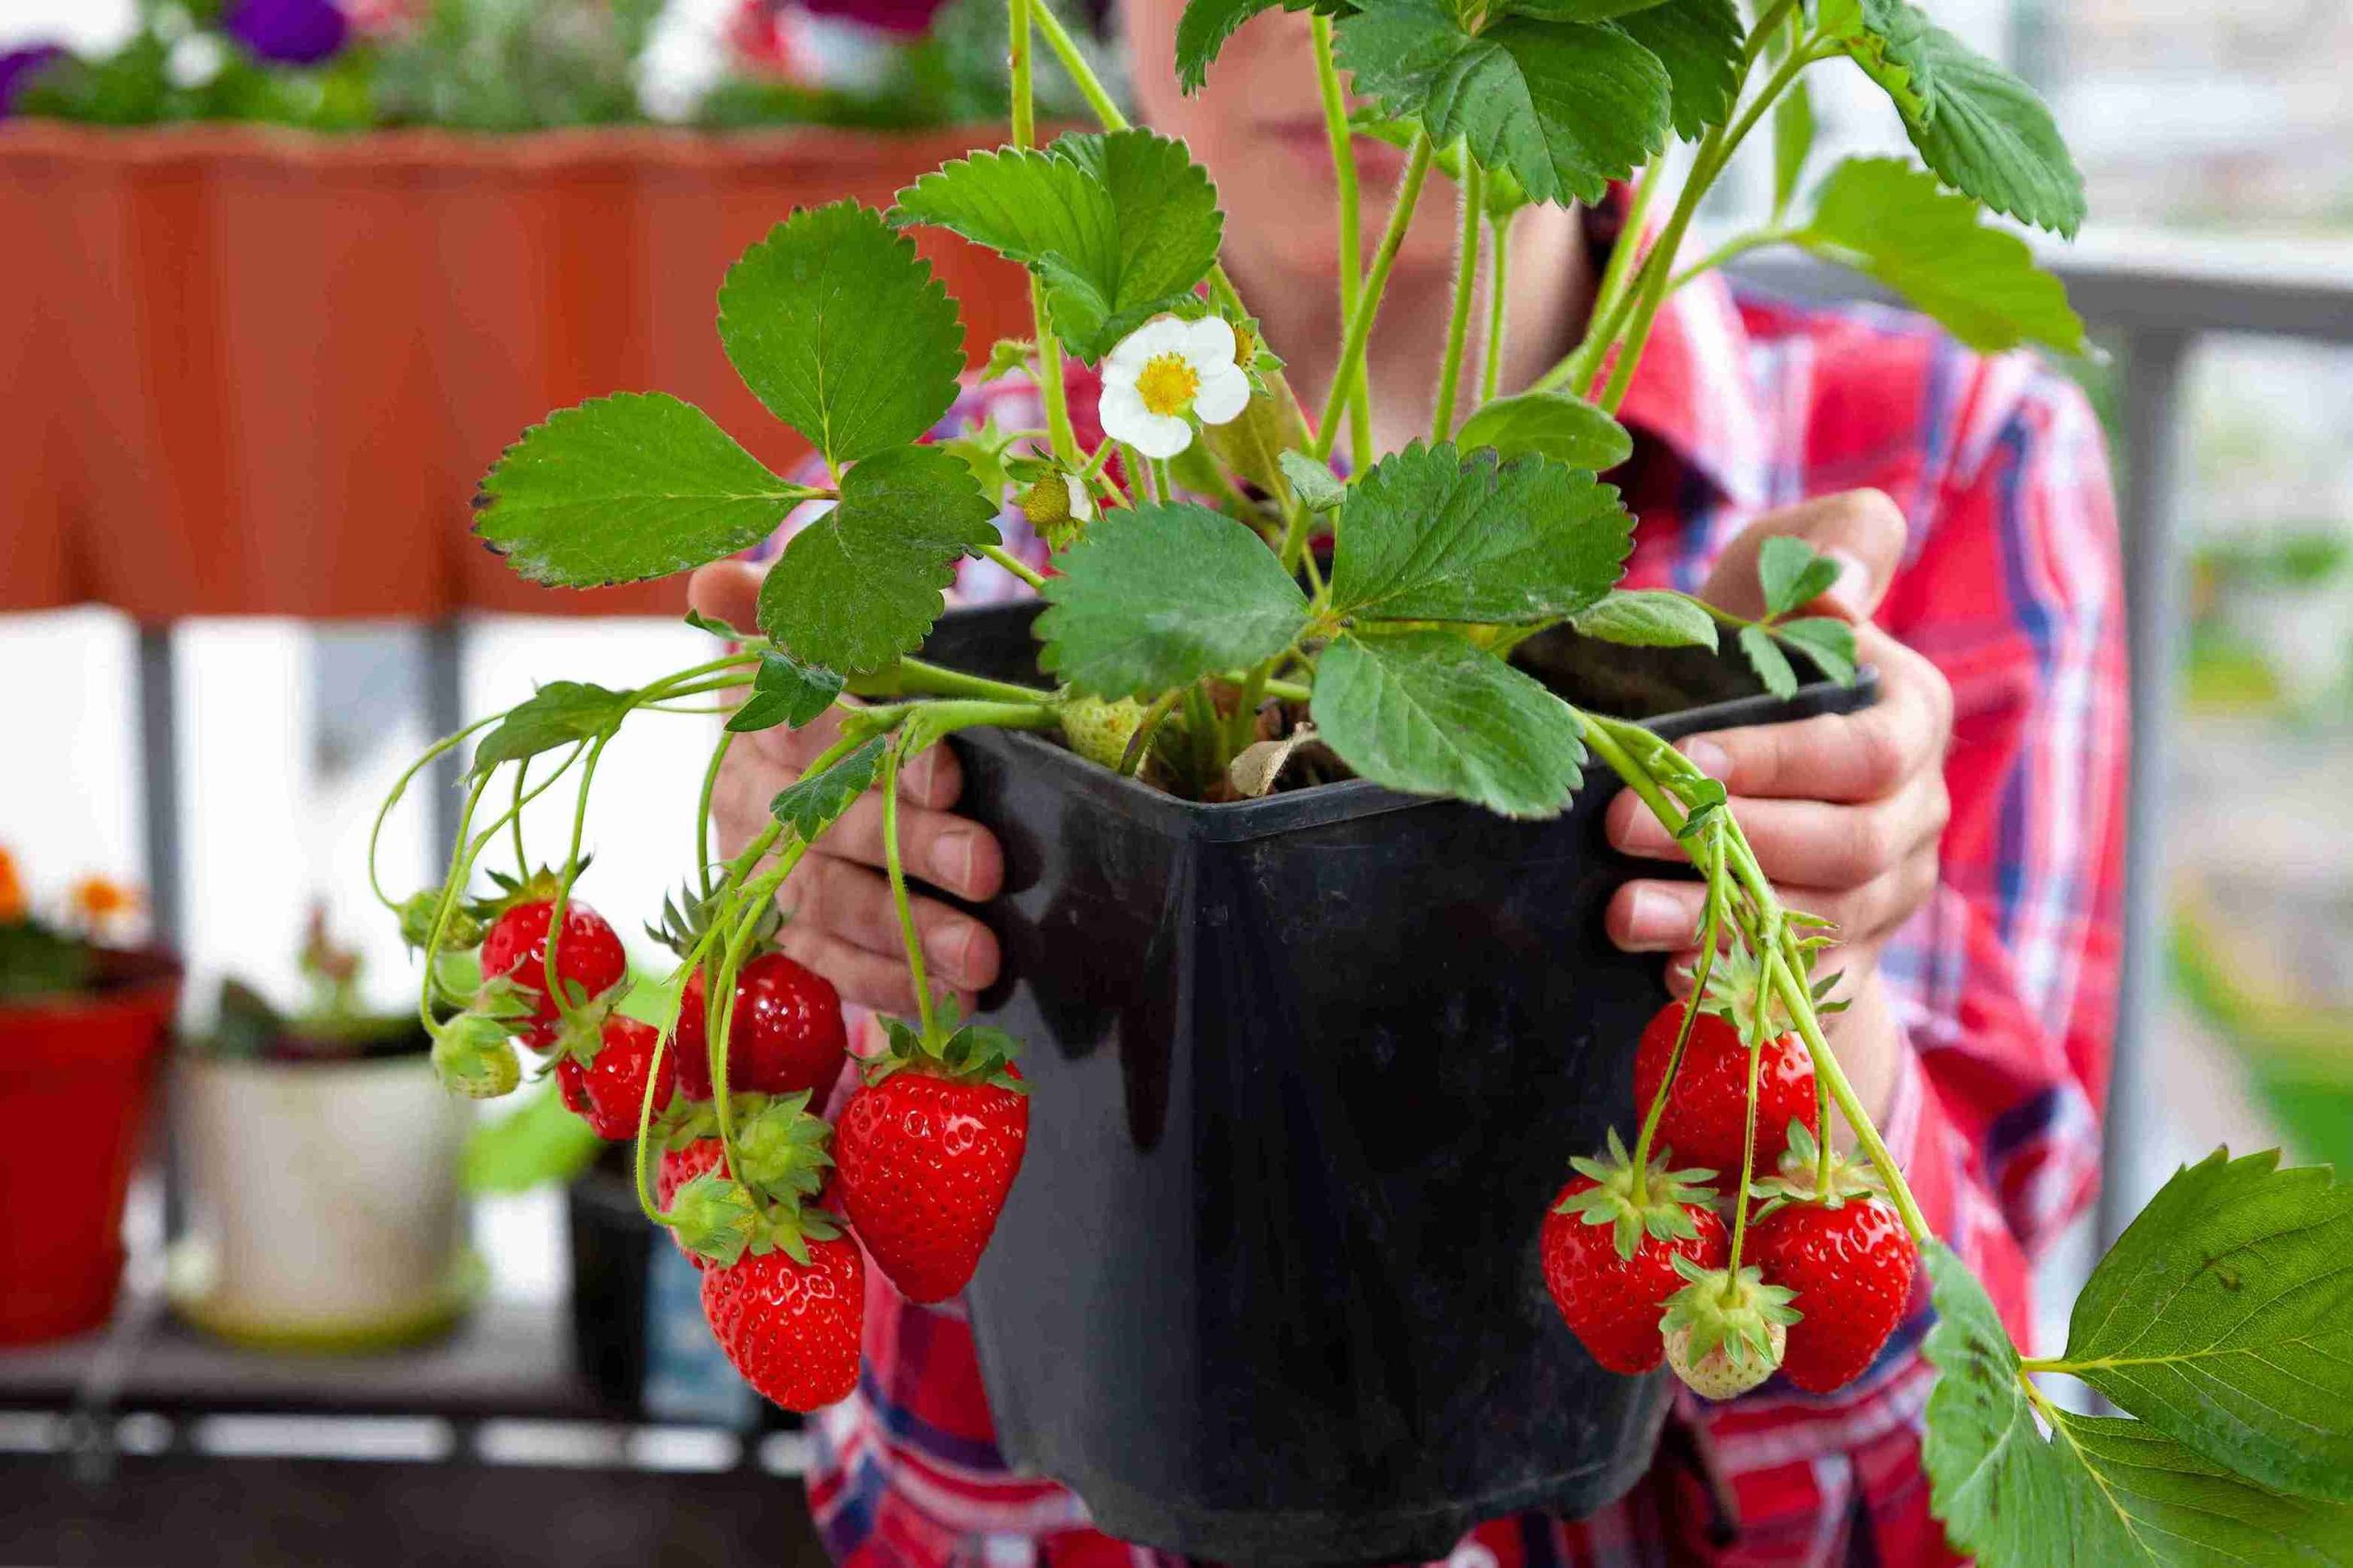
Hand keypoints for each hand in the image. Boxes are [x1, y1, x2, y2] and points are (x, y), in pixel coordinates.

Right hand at [686, 562, 1004, 1016]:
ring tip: (981, 957)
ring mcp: (762, 864)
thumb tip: (712, 580)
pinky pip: (825, 962)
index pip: (808, 722)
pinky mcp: (784, 926)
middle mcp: (752, 789)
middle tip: (987, 866)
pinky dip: (885, 984)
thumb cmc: (865, 672)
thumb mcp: (860, 624)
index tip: (950, 769)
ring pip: (824, 901)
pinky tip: (947, 998)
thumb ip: (808, 604)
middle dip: (910, 848)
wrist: (836, 732)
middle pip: (825, 822)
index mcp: (764, 707)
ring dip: (904, 933)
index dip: (874, 748)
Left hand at [1602, 491, 1953, 1117]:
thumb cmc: (1747, 647)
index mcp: (1909, 714)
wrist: (1737, 759)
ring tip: (1619, 912)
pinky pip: (1800, 984)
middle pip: (1846, 845)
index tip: (1681, 758)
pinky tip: (1662, 974)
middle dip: (1727, 841)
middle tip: (1618, 829)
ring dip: (1714, 920)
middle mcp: (1913, 809)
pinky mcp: (1847, 955)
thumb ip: (1831, 546)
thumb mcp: (1782, 572)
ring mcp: (1887, 890)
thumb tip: (1838, 593)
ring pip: (1818, 921)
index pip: (1862, 750)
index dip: (1778, 760)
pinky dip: (1731, 978)